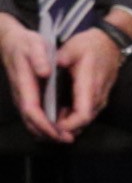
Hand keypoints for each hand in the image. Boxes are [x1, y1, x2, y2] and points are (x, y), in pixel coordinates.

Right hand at [0, 15, 62, 141]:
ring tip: (67, 137)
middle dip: (48, 133)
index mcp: (24, 85)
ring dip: (48, 132)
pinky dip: (46, 125)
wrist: (12, 42)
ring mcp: (23, 98)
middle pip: (31, 121)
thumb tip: (45, 72)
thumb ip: (39, 58)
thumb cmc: (25, 44)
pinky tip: (60, 127)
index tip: (57, 132)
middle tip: (68, 140)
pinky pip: (35, 116)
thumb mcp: (34, 45)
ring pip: (32, 121)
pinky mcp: (28, 97)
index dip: (44, 124)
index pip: (32, 110)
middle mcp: (22, 95)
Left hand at [55, 28, 118, 137]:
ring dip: (70, 125)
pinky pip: (89, 114)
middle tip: (45, 128)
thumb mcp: (72, 48)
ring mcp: (101, 98)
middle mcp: (98, 95)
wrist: (110, 43)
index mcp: (89, 84)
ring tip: (50, 123)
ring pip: (87, 120)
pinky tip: (61, 115)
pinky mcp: (101, 98)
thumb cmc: (90, 45)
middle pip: (84, 122)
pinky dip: (75, 119)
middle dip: (66, 129)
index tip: (52, 126)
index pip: (82, 115)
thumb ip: (60, 59)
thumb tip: (46, 70)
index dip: (68, 125)